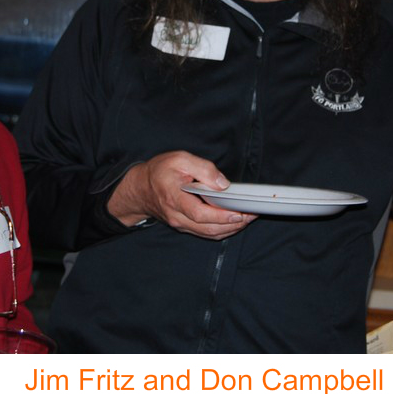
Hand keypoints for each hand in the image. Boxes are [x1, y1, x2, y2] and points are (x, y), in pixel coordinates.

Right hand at [108, 151, 255, 239]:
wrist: (140, 188)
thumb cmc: (159, 171)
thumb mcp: (180, 159)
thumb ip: (203, 169)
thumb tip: (222, 184)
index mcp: (174, 198)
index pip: (199, 213)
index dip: (221, 216)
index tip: (239, 213)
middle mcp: (177, 216)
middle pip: (208, 228)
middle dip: (233, 224)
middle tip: (252, 215)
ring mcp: (180, 224)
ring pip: (209, 234)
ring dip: (230, 229)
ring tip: (248, 218)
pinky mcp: (184, 226)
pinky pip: (205, 233)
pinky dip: (222, 230)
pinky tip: (234, 222)